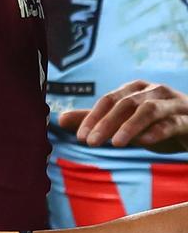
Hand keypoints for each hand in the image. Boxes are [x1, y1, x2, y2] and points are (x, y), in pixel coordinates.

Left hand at [58, 80, 187, 152]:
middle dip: (106, 123)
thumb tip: (60, 119)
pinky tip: (145, 142)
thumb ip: (96, 120)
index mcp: (135, 89)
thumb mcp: (126, 122)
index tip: (79, 137)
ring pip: (148, 110)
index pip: (108, 100)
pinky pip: (173, 123)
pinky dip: (158, 131)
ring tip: (116, 143)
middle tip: (90, 143)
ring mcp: (173, 103)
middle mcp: (153, 91)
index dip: (92, 117)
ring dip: (130, 126)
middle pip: (124, 104)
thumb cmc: (158, 123)